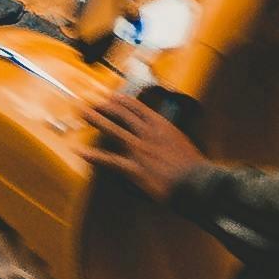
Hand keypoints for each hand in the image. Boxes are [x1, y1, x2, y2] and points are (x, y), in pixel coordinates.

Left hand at [85, 90, 205, 201]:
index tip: (113, 96)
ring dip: (96, 120)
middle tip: (92, 101)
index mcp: (162, 125)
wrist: (196, 182)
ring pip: (113, 130)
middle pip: (122, 114)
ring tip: (83, 113)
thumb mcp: (181, 142)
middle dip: (105, 106)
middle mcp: (148, 133)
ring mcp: (140, 150)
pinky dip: (94, 157)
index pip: (138, 107)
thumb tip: (160, 135)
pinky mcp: (134, 168)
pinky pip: (110, 161)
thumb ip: (167, 136)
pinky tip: (81, 152)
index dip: (122, 100)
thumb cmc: (193, 166)